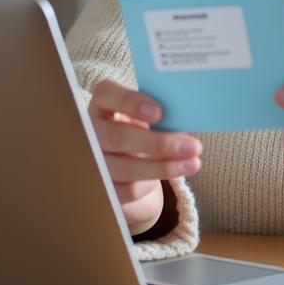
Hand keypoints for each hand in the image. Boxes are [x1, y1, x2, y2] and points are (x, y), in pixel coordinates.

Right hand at [87, 80, 201, 235]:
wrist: (126, 158)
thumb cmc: (141, 126)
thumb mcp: (146, 113)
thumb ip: (159, 110)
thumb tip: (186, 116)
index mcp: (102, 102)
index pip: (107, 94)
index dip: (131, 102)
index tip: (159, 112)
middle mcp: (90, 130)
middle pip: (118, 137)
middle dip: (158, 143)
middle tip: (192, 146)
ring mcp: (91, 161)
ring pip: (125, 168)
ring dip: (164, 167)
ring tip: (193, 163)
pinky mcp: (101, 188)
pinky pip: (127, 190)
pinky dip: (153, 183)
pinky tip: (175, 174)